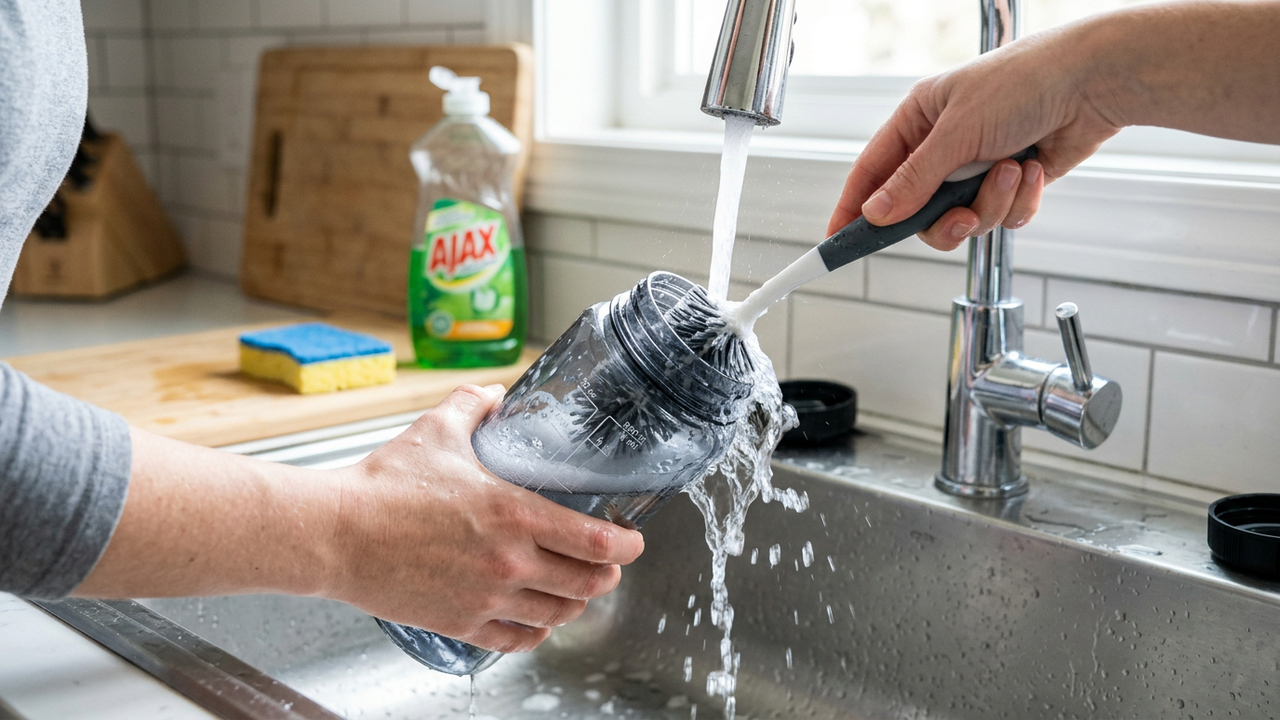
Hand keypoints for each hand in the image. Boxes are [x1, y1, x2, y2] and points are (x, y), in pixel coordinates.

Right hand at [324, 385, 644, 653]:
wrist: (334, 532)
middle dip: (606, 575)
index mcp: (514, 514)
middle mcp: (509, 562)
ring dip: (576, 603)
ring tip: (576, 590)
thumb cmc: (383, 483)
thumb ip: (474, 405)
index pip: (595, 541)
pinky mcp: (460, 623)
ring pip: (557, 615)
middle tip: (608, 565)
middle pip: (587, 584)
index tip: (632, 541)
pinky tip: (537, 620)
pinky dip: (536, 631)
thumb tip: (495, 394)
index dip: (626, 546)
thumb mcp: (437, 429)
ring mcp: (486, 597)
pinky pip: (516, 639)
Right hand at [827, 22, 1122, 249]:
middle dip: (946, 218)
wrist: (1093, 82)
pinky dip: (1020, 201)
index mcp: (918, 121)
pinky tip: (1034, 169)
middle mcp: (944, 147)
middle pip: (919, 211)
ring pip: (964, 218)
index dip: (854, 209)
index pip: (871, 173)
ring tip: (1012, 170)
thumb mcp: (957, 132)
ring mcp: (978, 167)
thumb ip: (914, 180)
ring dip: (992, 202)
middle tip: (962, 215)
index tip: (838, 241)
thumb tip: (877, 213)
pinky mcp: (1011, 184)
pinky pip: (1002, 217)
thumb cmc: (1025, 82)